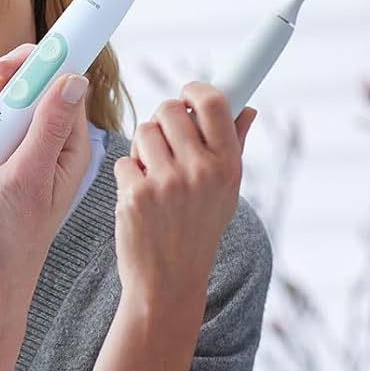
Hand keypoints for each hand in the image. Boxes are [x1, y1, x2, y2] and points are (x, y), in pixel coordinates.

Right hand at [0, 43, 89, 313]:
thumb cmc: (12, 237)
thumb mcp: (30, 176)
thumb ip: (48, 126)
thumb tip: (73, 77)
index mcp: (61, 144)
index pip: (54, 84)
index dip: (31, 66)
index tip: (4, 66)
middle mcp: (33, 143)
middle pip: (5, 90)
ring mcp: (1, 154)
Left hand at [113, 84, 255, 319]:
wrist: (169, 281)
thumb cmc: (198, 231)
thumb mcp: (226, 192)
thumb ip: (234, 146)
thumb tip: (246, 108)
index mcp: (228, 166)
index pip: (213, 102)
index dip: (196, 89)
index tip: (187, 92)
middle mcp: (201, 171)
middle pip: (169, 109)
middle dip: (162, 120)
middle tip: (164, 142)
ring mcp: (167, 183)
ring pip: (143, 131)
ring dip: (143, 148)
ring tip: (153, 175)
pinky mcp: (136, 195)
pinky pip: (123, 160)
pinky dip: (128, 176)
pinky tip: (140, 198)